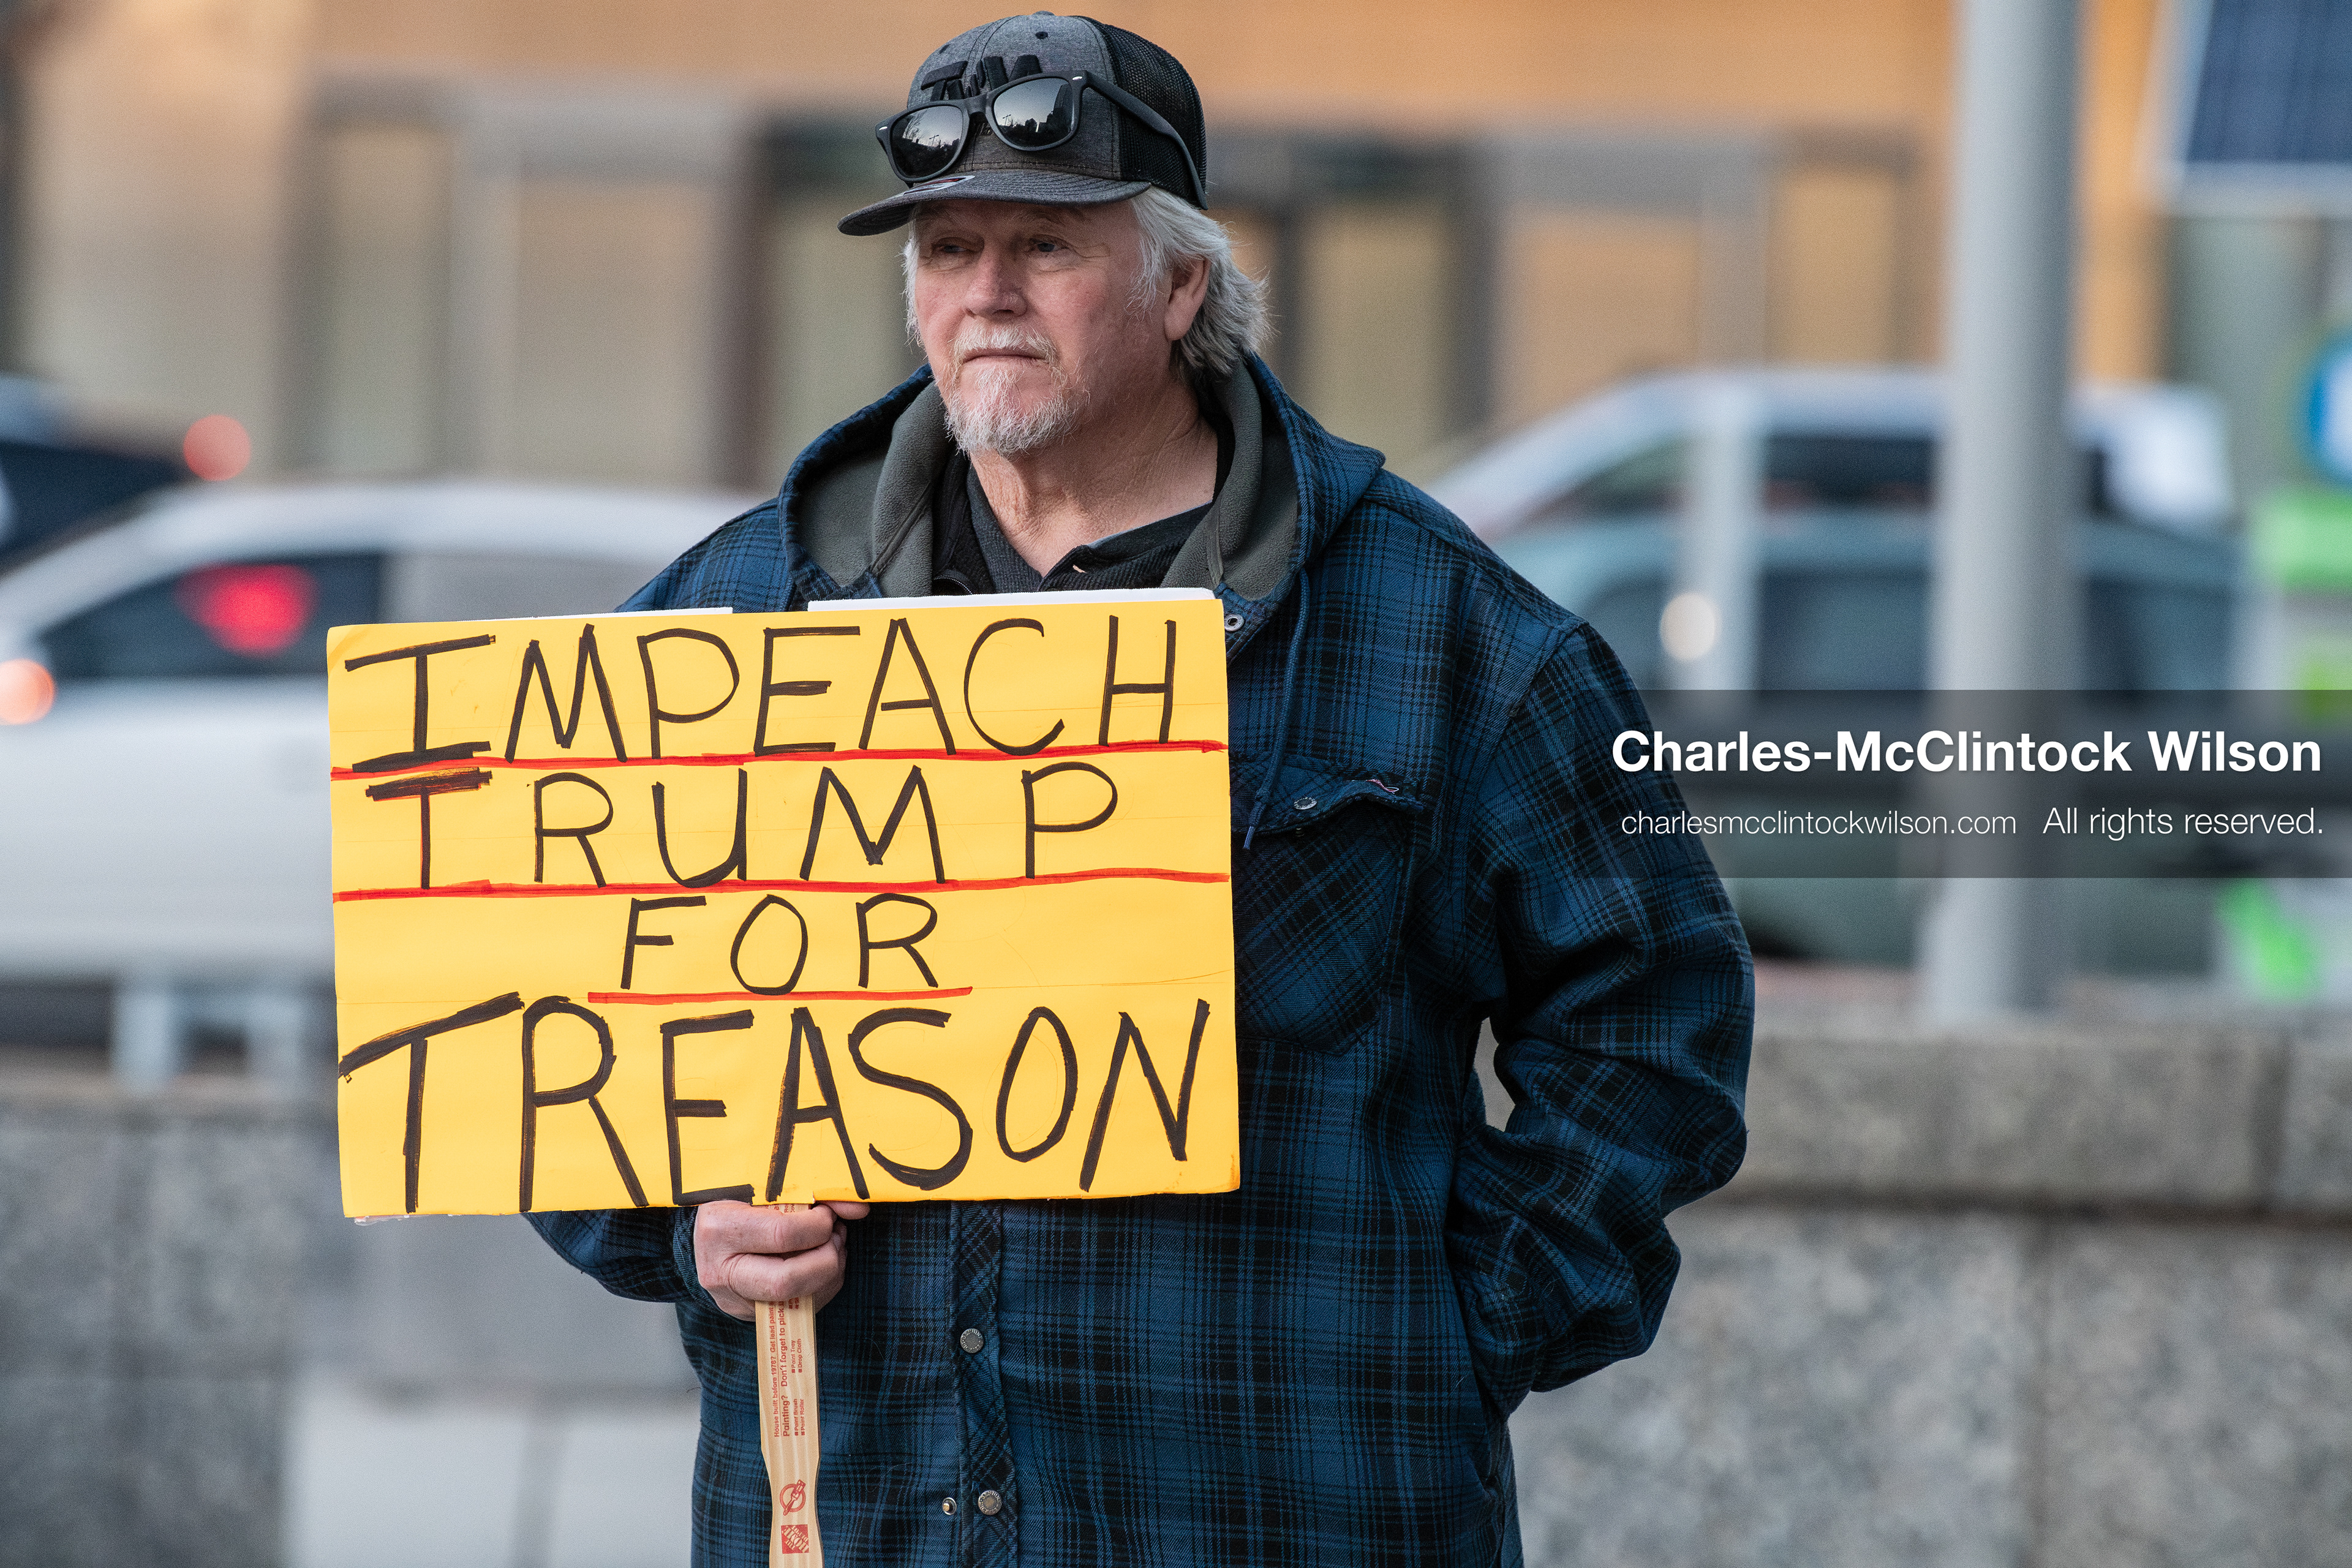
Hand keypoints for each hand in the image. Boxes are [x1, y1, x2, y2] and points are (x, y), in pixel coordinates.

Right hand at [692, 1199, 870, 1319]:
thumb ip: (813, 1193)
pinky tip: (821, 1260)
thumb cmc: (741, 1202)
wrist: (709, 1233)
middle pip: (787, 1280)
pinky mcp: (751, 1315)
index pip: (782, 1234)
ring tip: (832, 1243)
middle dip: (827, 1258)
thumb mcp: (766, 1188)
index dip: (818, 1225)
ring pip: (798, 1301)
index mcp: (720, 1229)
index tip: (827, 1213)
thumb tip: (858, 1208)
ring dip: (830, 1271)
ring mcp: (734, 1300)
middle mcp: (720, 1271)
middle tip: (835, 1235)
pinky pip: (801, 1309)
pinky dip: (824, 1284)